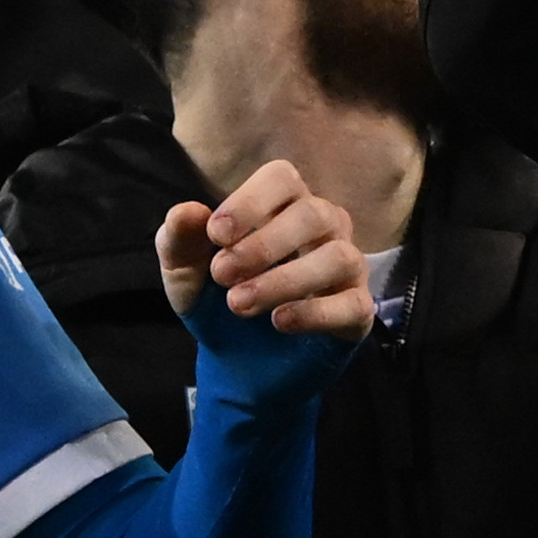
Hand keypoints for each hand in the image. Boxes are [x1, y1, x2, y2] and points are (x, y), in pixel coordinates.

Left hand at [158, 159, 370, 337]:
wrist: (237, 358)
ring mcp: (347, 268)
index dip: (251, 202)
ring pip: (338, 258)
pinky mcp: (358, 310)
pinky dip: (314, 312)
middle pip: (314, 214)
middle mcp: (324, 229)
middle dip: (263, 245)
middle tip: (222, 275)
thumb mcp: (184, 271)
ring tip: (240, 304)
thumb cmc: (216, 299)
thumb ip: (179, 239)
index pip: (283, 179)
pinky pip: (353, 304)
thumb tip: (190, 211)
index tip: (216, 235)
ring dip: (285, 280)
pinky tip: (279, 321)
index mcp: (284, 206)